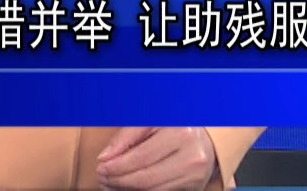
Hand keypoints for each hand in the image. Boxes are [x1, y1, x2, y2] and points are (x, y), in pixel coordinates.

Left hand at [96, 126, 217, 189]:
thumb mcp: (152, 122)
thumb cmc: (174, 126)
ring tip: (111, 183)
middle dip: (118, 180)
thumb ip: (127, 136)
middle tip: (102, 178)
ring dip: (125, 189)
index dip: (116, 165)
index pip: (140, 157)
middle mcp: (192, 155)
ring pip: (151, 190)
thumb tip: (105, 158)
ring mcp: (194, 174)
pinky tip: (127, 186)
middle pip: (145, 178)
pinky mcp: (194, 186)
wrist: (206, 137)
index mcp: (181, 132)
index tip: (100, 166)